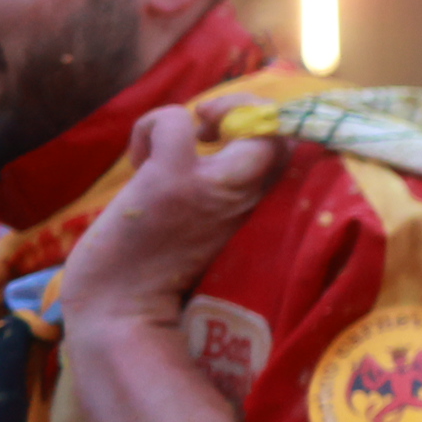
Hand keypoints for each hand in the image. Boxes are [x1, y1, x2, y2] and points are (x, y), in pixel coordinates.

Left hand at [59, 104, 286, 336]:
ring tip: (193, 132)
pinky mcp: (171, 180)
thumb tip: (226, 155)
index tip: (246, 138)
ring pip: (249, 119)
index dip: (281, 135)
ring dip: (218, 109)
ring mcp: (214, 188)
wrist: (120, 313)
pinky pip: (172, 121)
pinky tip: (140, 159)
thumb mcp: (220, 239)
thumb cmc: (164, 280)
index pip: (302, 161)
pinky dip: (151, 126)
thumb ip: (235, 205)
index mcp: (266, 216)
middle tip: (217, 126)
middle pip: (285, 135)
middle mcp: (252, 200)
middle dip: (253, 112)